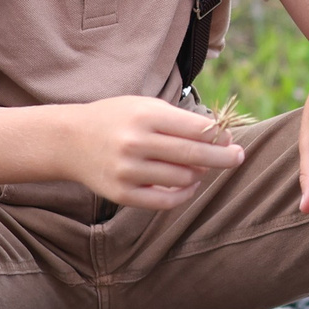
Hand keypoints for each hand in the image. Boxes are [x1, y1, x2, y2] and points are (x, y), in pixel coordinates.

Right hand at [67, 96, 245, 209]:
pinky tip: (188, 185)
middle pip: (193, 155)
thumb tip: (219, 137)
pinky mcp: (122, 194)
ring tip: (200, 168)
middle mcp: (136, 143)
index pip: (194, 129)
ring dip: (198, 175)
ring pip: (182, 179)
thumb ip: (179, 120)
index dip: (218, 135)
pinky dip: (183, 195)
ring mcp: (127, 171)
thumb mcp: (144, 107)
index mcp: (144, 116)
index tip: (231, 140)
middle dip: (223, 157)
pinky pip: (164, 201)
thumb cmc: (116, 119)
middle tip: (239, 157)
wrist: (69, 141)